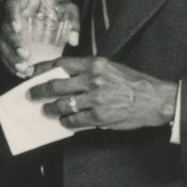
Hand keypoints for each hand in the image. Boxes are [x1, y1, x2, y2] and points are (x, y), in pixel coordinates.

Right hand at [0, 0, 79, 76]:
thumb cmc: (58, 6)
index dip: (11, 16)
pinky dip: (11, 64)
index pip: (11, 6)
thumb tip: (74, 40)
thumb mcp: (68, 8)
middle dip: (13, 43)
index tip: (17, 28)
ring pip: (3, 43)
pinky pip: (6, 54)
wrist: (51, 10)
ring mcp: (10, 30)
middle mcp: (13, 16)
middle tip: (24, 54)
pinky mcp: (11, 42)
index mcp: (24, 1)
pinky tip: (20, 73)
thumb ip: (72, 21)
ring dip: (10, 57)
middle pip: (5, 29)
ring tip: (23, 68)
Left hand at [30, 56, 176, 130]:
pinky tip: (64, 122)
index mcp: (95, 64)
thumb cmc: (132, 83)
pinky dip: (66, 122)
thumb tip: (63, 78)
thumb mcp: (110, 68)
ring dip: (50, 109)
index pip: (60, 64)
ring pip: (62, 105)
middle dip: (39, 92)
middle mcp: (93, 80)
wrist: (155, 99)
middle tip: (31, 95)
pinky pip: (75, 120)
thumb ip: (88, 71)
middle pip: (55, 86)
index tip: (31, 73)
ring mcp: (96, 99)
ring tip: (46, 111)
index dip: (42, 69)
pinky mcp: (100, 116)